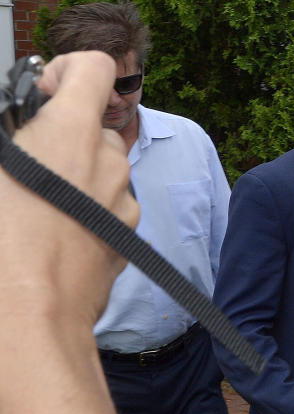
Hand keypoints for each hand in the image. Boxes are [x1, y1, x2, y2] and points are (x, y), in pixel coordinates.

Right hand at [0, 52, 138, 329]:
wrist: (31, 312)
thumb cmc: (2, 244)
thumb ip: (15, 138)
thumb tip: (24, 131)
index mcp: (70, 132)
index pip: (94, 69)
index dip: (68, 72)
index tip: (44, 94)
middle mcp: (108, 160)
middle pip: (95, 128)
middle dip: (64, 138)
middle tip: (28, 163)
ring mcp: (124, 199)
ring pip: (103, 170)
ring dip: (76, 176)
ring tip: (37, 207)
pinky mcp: (129, 233)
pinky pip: (110, 206)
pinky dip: (89, 210)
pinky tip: (57, 234)